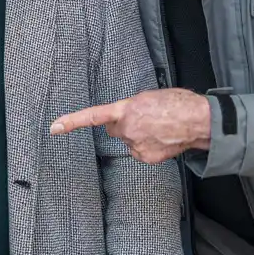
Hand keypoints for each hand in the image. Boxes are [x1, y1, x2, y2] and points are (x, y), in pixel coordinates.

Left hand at [50, 88, 212, 163]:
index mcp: (126, 109)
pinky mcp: (145, 157)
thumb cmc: (179, 103)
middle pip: (115, 130)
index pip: (94, 116)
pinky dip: (148, 147)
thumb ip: (133, 107)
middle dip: (124, 125)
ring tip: (159, 128)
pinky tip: (162, 139)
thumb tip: (129, 116)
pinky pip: (139, 152)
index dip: (72, 121)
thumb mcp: (150, 97)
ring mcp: (136, 145)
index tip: (54, 127)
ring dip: (139, 136)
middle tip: (145, 120)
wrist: (199, 121)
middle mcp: (127, 129)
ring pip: (129, 141)